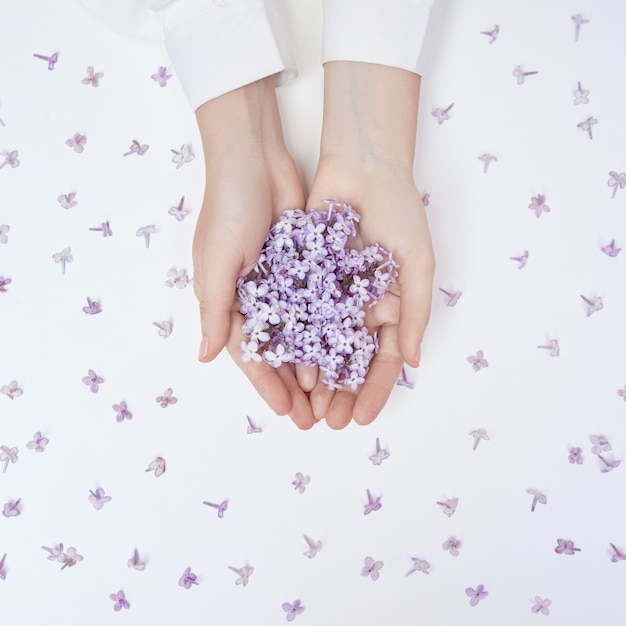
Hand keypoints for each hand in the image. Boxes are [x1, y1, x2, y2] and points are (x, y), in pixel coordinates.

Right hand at [193, 77, 316, 428]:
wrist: (255, 159)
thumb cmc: (228, 210)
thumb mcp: (216, 264)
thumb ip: (217, 312)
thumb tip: (206, 358)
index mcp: (229, 301)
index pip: (251, 355)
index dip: (268, 386)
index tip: (289, 413)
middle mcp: (256, 297)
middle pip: (279, 352)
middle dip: (296, 384)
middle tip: (317, 416)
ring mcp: (283, 283)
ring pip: (302, 334)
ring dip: (316, 363)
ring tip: (335, 393)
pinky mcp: (305, 265)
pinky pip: (319, 304)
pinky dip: (329, 327)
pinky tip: (346, 349)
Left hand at [302, 62, 433, 428]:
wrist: (362, 166)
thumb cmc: (399, 211)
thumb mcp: (416, 263)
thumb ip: (414, 312)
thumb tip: (413, 362)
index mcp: (390, 305)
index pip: (383, 359)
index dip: (374, 391)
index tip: (361, 419)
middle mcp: (360, 305)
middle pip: (350, 360)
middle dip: (341, 394)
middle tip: (329, 424)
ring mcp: (332, 294)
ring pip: (322, 346)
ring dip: (318, 378)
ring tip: (308, 407)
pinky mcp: (306, 278)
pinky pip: (301, 316)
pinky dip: (298, 343)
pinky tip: (291, 367)